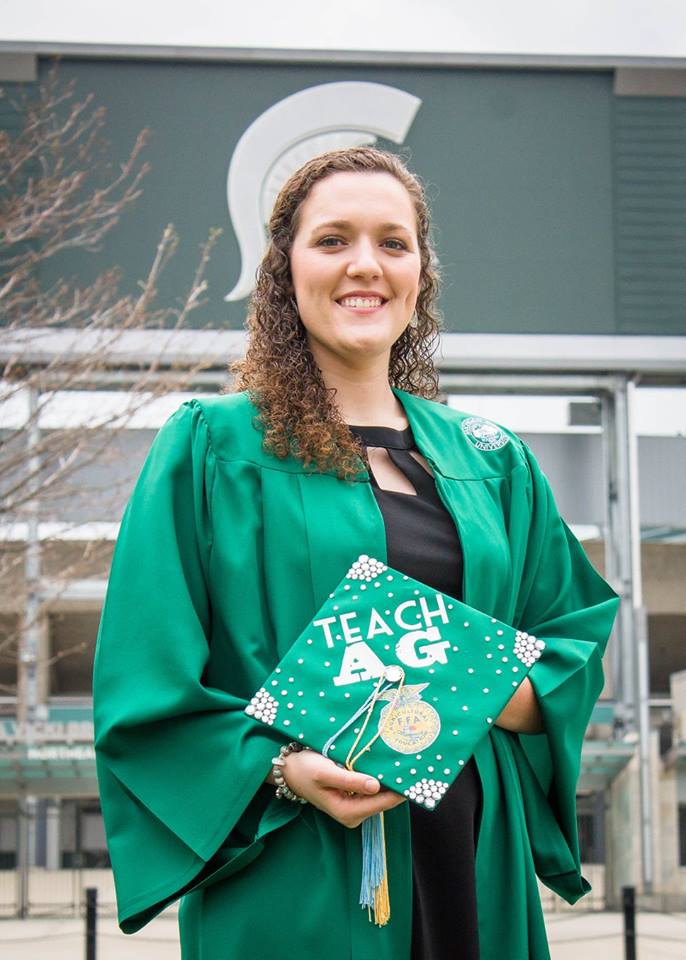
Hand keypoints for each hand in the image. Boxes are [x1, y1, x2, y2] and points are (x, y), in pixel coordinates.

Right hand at [277, 749, 405, 828]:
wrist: (291, 770)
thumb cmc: (306, 770)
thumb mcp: (325, 773)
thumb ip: (350, 780)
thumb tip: (376, 786)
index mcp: (348, 812)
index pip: (384, 803)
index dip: (401, 789)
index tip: (416, 773)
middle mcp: (355, 814)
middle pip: (385, 799)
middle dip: (397, 782)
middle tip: (413, 760)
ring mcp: (355, 807)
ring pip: (381, 794)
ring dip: (389, 778)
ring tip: (403, 759)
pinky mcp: (354, 798)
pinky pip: (374, 789)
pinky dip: (380, 777)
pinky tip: (386, 763)